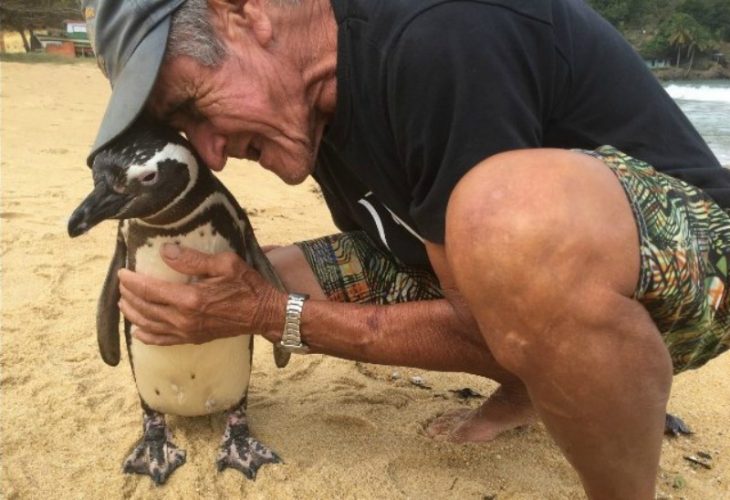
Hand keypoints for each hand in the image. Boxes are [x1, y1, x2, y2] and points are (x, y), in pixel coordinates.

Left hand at [118, 243, 286, 345]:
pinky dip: (147, 336)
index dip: (132, 281)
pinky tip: (138, 331)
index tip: (122, 272)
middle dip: (129, 295)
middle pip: (145, 308)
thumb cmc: (249, 286)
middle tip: (122, 284)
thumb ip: (193, 258)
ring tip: (124, 302)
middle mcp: (184, 319)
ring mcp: (188, 332)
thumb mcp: (225, 263)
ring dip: (133, 313)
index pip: (149, 290)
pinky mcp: (194, 339)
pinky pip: (163, 341)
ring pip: (149, 325)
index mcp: (190, 298)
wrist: (264, 314)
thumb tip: (165, 251)